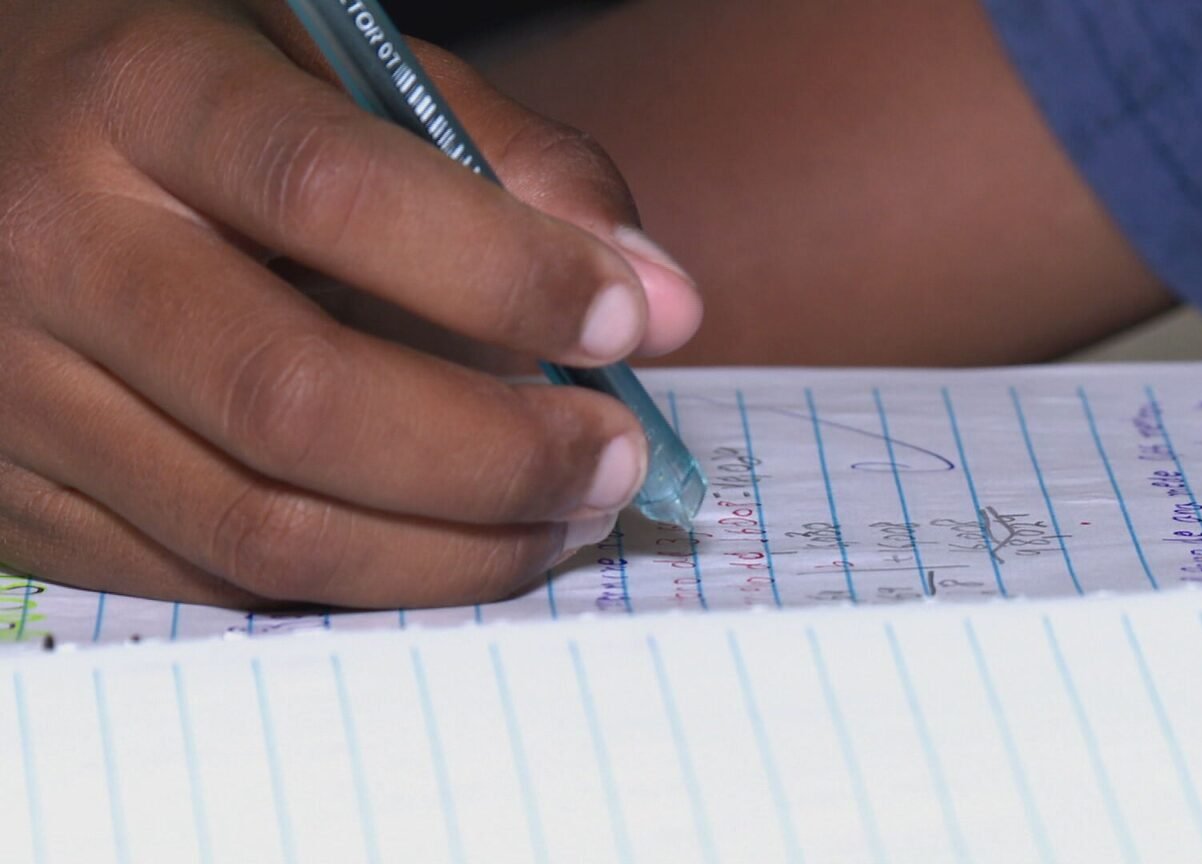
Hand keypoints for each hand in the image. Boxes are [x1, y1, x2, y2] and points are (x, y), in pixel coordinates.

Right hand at [0, 0, 701, 608]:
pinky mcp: (12, 495)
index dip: (507, 274)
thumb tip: (655, 299)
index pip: (337, 193)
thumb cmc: (195, 92)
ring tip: (562, 517)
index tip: (630, 322)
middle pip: (299, 399)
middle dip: (499, 455)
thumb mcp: (332, 57)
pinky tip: (446, 543)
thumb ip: (501, 152)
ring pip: (261, 525)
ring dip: (453, 551)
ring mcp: (13, 387)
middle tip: (615, 460)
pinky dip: (360, 578)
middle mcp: (49, 242)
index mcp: (139, 93)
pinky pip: (211, 581)